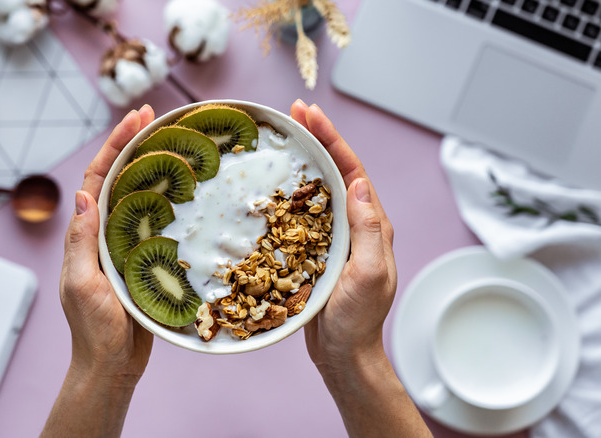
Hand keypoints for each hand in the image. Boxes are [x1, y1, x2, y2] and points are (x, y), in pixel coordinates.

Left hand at [59, 105, 155, 383]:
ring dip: (155, 168)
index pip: (98, 179)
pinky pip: (159, 224)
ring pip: (141, 198)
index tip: (136, 117)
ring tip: (176, 142)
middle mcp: (106, 234)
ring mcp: (128, 246)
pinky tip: (190, 192)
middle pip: (120, 179)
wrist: (113, 366)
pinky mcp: (149, 261)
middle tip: (158, 116)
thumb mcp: (82, 284)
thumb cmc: (94, 330)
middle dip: (134, 145)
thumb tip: (83, 194)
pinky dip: (172, 203)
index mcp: (88, 235)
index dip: (114, 145)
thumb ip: (82, 242)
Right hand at [290, 100, 396, 372]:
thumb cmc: (358, 320)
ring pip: (317, 189)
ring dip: (302, 161)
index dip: (332, 140)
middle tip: (293, 113)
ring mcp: (334, 237)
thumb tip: (358, 184)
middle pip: (334, 171)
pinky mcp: (315, 250)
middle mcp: (354, 225)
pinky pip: (301, 213)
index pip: (352, 171)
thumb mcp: (369, 274)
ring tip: (282, 137)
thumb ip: (367, 230)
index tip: (310, 114)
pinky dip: (288, 193)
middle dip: (317, 139)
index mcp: (371, 225)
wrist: (343, 354)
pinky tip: (270, 186)